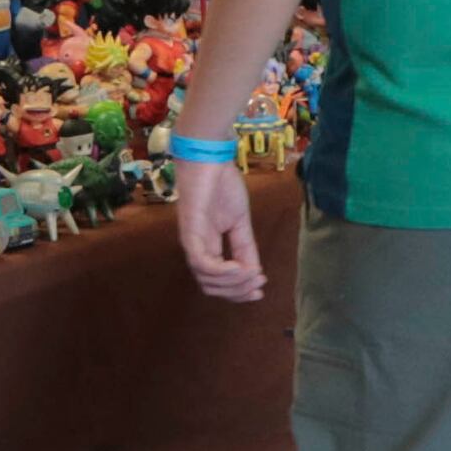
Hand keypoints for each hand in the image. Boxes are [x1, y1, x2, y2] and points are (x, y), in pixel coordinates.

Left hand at [173, 153, 259, 301]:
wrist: (210, 160)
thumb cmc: (222, 186)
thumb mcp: (240, 221)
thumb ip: (245, 246)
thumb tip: (254, 272)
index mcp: (207, 248)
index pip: (217, 281)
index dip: (237, 291)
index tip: (261, 290)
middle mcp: (196, 250)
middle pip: (211, 287)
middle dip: (237, 291)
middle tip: (259, 284)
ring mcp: (191, 243)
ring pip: (206, 280)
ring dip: (233, 283)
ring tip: (254, 274)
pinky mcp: (190, 234)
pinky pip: (202, 263)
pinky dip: (222, 271)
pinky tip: (241, 268)